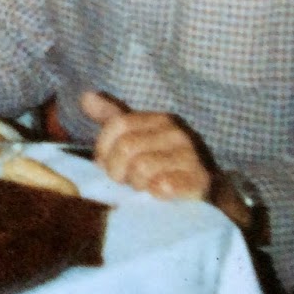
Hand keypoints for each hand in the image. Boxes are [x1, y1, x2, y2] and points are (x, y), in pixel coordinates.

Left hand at [80, 90, 212, 200]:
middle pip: (127, 147)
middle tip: (125, 180)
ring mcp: (190, 155)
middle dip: (117, 169)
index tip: (103, 164)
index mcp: (158, 120)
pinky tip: (157, 193)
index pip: (117, 124)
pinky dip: (154, 192)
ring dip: (136, 183)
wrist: (207, 196)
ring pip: (141, 167)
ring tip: (142, 187)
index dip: (103, 147)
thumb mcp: (138, 138)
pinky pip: (163, 185)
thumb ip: (112, 119)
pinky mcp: (200, 180)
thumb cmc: (164, 165)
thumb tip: (86, 97)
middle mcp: (176, 133)